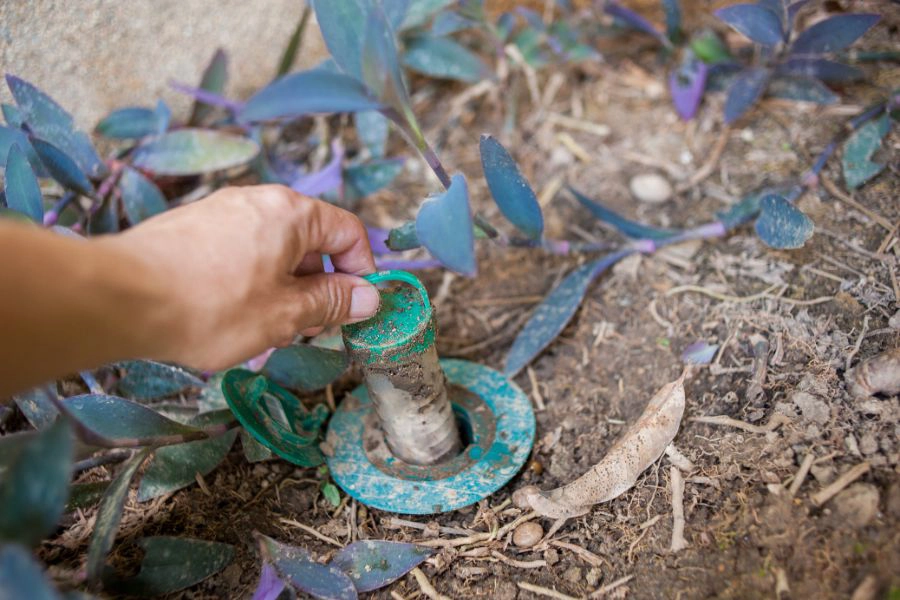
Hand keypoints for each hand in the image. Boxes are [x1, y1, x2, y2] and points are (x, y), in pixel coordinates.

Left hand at [103, 185, 377, 370]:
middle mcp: (257, 200)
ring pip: (273, 248)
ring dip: (284, 286)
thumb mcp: (286, 314)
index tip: (354, 306)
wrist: (120, 298)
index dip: (360, 270)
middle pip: (309, 239)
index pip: (348, 230)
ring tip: (265, 327)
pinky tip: (230, 314)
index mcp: (290, 212)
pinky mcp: (192, 227)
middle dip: (318, 284)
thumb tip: (370, 297)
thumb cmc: (211, 306)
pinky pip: (240, 249)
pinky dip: (251, 279)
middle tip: (308, 326)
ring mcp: (220, 210)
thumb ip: (333, 302)